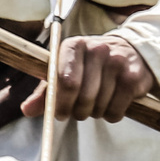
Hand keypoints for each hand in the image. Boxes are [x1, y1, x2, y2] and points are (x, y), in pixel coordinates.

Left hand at [25, 34, 157, 123]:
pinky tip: (111, 103)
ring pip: (99, 106)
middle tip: (79, 111)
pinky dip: (111, 115)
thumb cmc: (89, 66)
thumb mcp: (65, 72)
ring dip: (94, 113)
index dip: (61, 103)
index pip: (65, 80)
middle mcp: (97, 49)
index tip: (60, 113)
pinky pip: (116, 111)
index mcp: (74, 45)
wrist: (130, 52)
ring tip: (96, 103)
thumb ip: (46, 92)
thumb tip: (26, 110)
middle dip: (78, 112)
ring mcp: (117, 61)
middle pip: (83, 97)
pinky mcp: (133, 77)